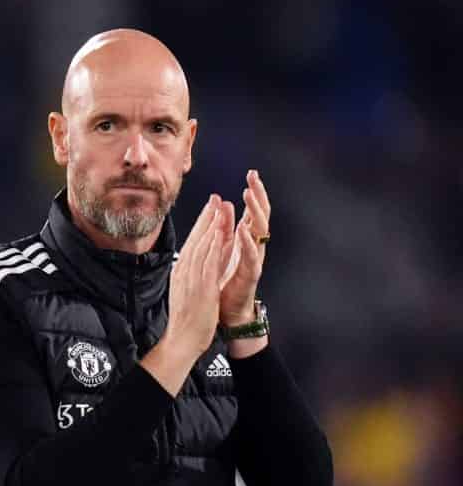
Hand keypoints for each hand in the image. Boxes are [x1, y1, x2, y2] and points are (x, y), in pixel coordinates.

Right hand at [140, 195, 236, 395]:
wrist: (181, 340)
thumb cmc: (186, 322)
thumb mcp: (186, 294)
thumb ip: (191, 277)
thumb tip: (194, 267)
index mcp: (181, 273)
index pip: (192, 244)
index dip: (201, 226)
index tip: (210, 211)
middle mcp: (184, 271)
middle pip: (196, 240)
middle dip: (207, 219)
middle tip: (216, 199)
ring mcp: (191, 278)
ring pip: (202, 245)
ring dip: (212, 225)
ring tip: (221, 208)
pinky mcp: (200, 285)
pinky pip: (208, 260)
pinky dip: (214, 244)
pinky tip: (220, 232)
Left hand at [221, 169, 270, 326]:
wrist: (227, 312)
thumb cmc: (224, 281)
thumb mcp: (223, 250)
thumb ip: (225, 229)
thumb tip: (223, 203)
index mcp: (247, 240)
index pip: (254, 211)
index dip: (255, 193)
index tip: (252, 173)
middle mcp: (254, 247)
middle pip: (261, 216)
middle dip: (258, 196)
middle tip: (253, 178)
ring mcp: (255, 259)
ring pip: (260, 231)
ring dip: (255, 212)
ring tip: (249, 195)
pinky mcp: (250, 274)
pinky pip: (251, 256)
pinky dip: (247, 242)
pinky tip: (243, 230)